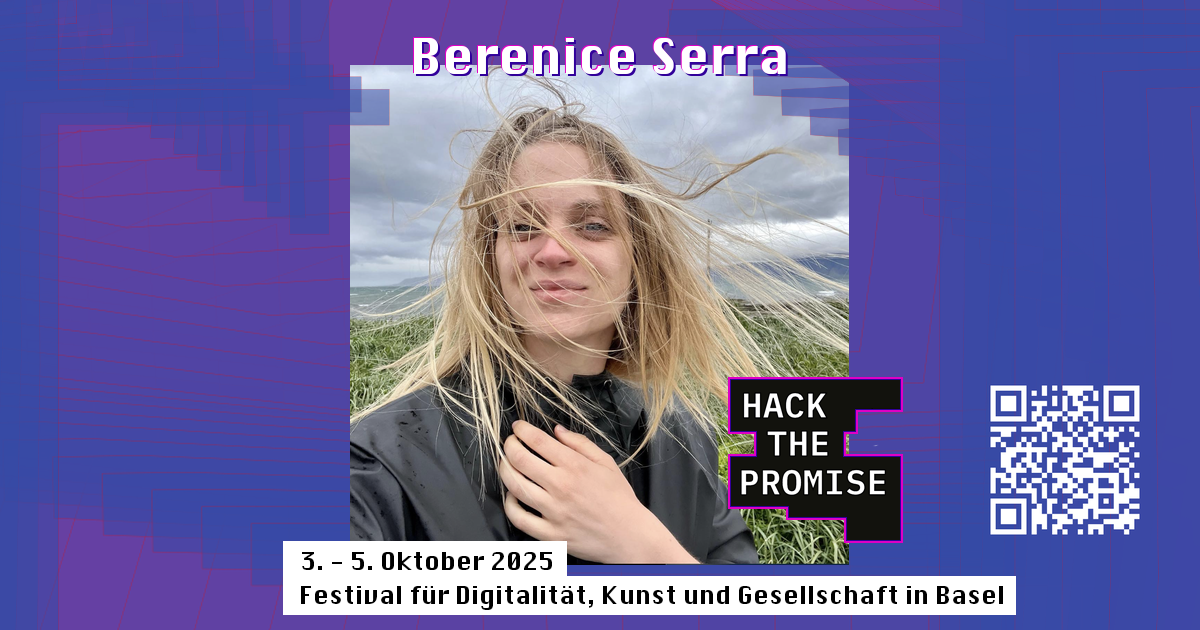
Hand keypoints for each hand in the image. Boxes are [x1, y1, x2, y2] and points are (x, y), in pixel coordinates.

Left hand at [498, 421, 698, 563]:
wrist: (629, 535)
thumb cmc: (619, 498)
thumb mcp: (606, 462)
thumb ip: (580, 444)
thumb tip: (557, 430)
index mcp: (575, 466)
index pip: (538, 441)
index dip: (522, 430)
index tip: (517, 428)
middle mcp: (561, 486)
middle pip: (520, 459)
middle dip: (509, 446)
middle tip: (509, 443)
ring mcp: (553, 511)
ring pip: (514, 485)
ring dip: (504, 470)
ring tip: (506, 464)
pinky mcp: (550, 534)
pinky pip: (519, 518)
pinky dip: (509, 504)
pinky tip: (512, 495)